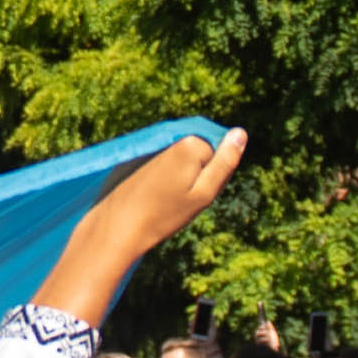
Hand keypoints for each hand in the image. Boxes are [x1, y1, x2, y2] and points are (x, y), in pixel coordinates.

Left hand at [39, 126, 248, 329]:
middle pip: (197, 153)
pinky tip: (151, 195)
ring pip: (178, 159)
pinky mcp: (134, 155)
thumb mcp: (204, 193)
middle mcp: (170, 137)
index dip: (211, 177)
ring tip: (163, 199)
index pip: (218, 153)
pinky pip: (159, 162)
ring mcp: (150, 144)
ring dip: (177, 176)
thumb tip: (240, 132)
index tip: (194, 195)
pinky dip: (160, 177)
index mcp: (190, 143)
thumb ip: (225, 162)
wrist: (117, 225)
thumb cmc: (164, 214)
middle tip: (179, 199)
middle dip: (194, 174)